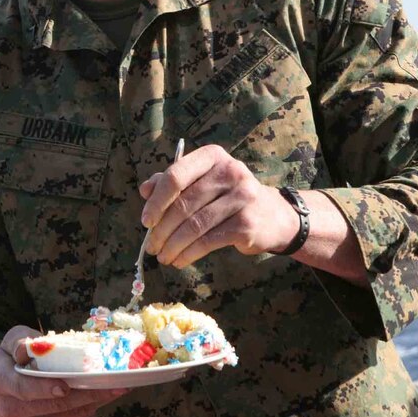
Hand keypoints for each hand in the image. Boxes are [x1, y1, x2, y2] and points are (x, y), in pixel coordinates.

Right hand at [0, 326, 127, 416]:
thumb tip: (36, 345)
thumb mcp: (7, 345)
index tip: (64, 386)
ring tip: (118, 386)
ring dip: (94, 401)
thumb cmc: (9, 363)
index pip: (23, 389)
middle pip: (53, 405)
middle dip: (85, 394)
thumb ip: (20, 340)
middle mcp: (15, 410)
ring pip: (67, 415)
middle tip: (113, 383)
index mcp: (3, 383)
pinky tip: (104, 395)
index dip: (43, 389)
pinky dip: (90, 408)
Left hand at [139, 144, 298, 266]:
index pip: (176, 175)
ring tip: (163, 257)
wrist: (272, 215)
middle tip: (151, 246)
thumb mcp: (203, 181)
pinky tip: (179, 260)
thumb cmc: (227, 196)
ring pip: (195, 225)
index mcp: (213, 156)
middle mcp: (230, 171)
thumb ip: (173, 182)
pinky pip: (208, 241)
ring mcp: (242, 197)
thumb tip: (145, 190)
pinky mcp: (247, 223)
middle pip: (184, 204)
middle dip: (162, 229)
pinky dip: (189, 253)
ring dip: (173, 245)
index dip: (157, 200)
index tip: (145, 221)